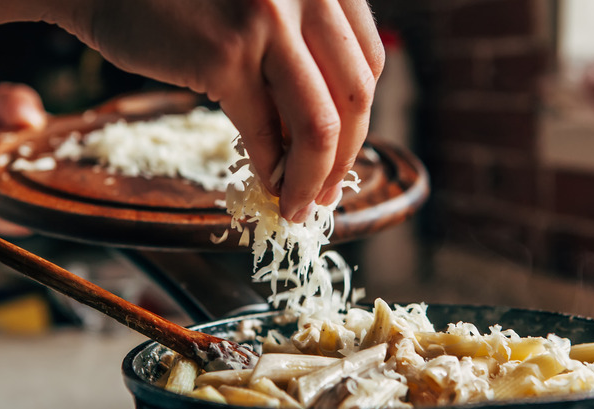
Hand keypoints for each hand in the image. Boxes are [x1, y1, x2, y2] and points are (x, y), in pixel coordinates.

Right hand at [64, 0, 383, 221]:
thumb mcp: (262, 6)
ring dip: (313, 178)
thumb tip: (327, 132)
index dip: (360, 118)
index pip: (369, 62)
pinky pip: (264, 132)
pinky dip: (272, 170)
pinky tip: (267, 185)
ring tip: (299, 204)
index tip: (343, 152)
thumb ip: (300, 47)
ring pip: (318, 124)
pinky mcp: (225, 55)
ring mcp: (268, 20)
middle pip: (354, 95)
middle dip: (343, 158)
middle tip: (325, 193)